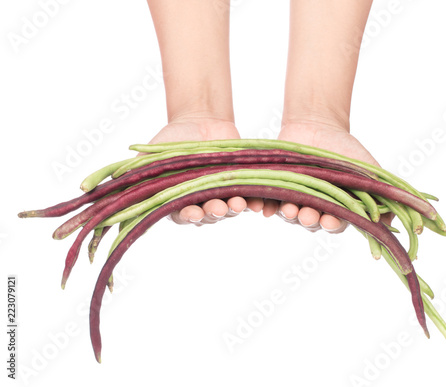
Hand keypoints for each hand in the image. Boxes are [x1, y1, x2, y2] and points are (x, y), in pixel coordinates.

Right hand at [147, 117, 266, 224]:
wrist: (202, 120)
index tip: (192, 213)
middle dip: (214, 213)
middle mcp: (201, 201)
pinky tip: (259, 203)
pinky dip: (255, 201)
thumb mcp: (151, 155)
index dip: (188, 217)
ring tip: (239, 204)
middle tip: (219, 208)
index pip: (182, 215)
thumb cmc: (172, 138)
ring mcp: (222, 193)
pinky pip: (249, 196)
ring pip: (229, 208)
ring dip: (235, 209)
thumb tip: (104, 186)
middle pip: (209, 215)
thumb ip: (135, 172)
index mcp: (179, 199)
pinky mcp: (241, 183)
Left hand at [264, 119, 386, 232]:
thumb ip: (381, 195)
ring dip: (289, 215)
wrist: (317, 124)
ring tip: (290, 210)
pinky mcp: (275, 187)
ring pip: (290, 214)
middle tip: (308, 216)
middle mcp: (314, 208)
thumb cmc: (345, 149)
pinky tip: (265, 209)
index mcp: (336, 208)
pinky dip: (266, 206)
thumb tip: (392, 223)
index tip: (332, 222)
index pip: (335, 224)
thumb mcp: (368, 171)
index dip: (333, 225)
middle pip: (310, 222)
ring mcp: (294, 198)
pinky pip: (269, 201)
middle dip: (309, 220)